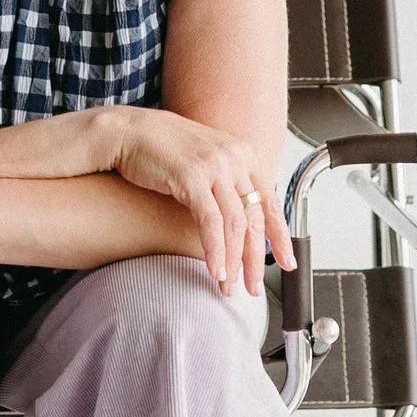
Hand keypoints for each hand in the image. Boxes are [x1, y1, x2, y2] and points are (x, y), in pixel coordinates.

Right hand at [93, 109, 287, 297]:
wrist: (128, 130)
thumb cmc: (161, 150)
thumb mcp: (205, 162)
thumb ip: (226, 183)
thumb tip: (239, 219)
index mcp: (242, 155)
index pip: (271, 202)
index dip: (281, 236)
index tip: (288, 261)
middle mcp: (234, 158)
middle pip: (256, 218)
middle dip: (256, 259)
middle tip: (253, 286)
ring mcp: (214, 166)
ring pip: (236, 224)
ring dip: (234, 261)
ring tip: (229, 286)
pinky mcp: (192, 176)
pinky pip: (211, 222)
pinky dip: (216, 250)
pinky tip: (215, 270)